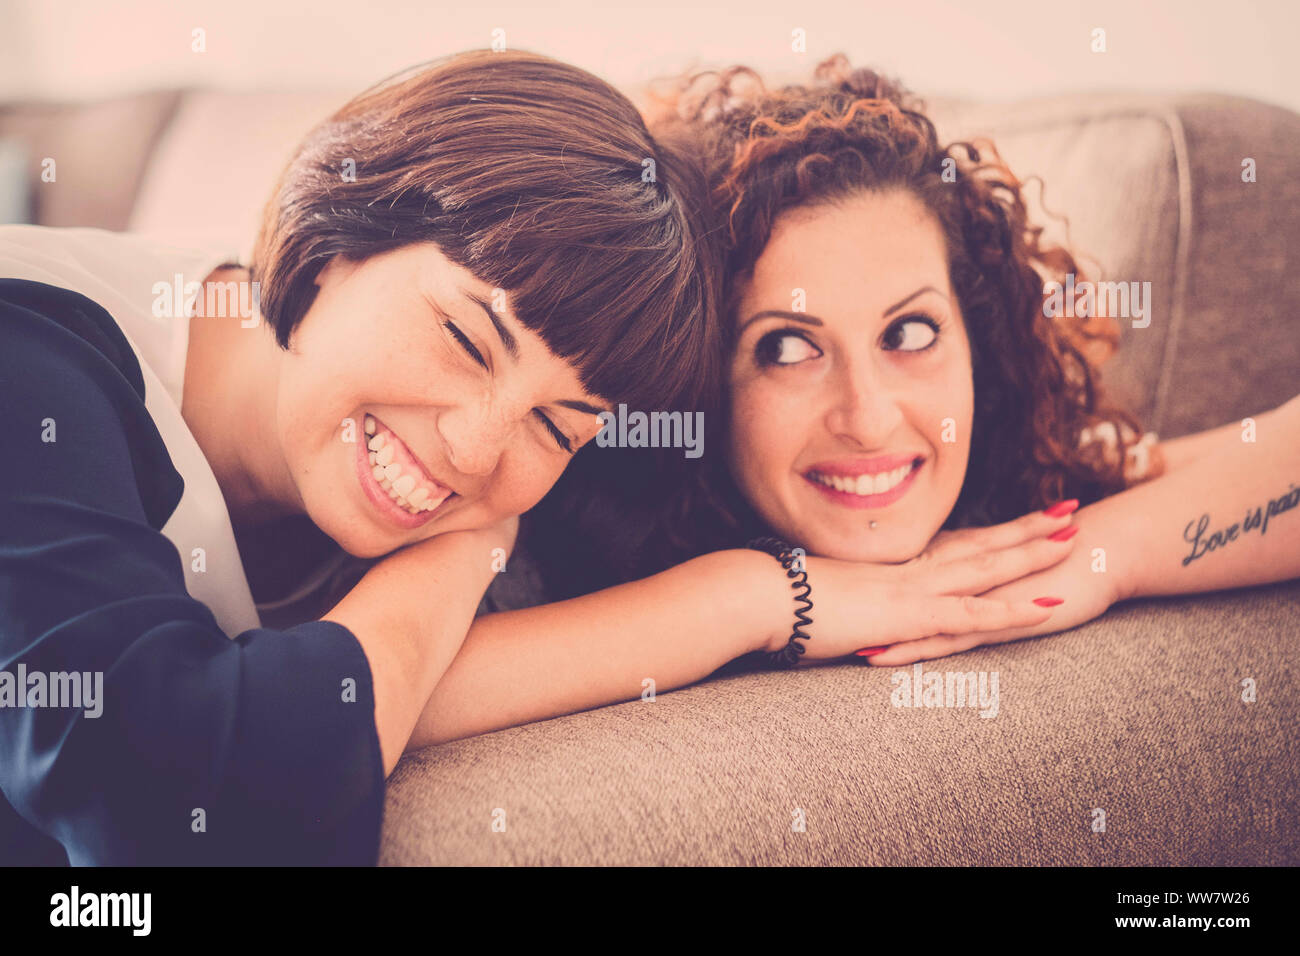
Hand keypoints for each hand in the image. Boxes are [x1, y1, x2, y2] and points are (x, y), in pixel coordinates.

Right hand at [764, 502, 1081, 660]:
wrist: (761, 594)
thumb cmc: (779, 597)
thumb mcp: (822, 594)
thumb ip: (845, 596)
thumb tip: (844, 604)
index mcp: (891, 567)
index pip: (951, 544)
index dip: (988, 531)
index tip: (1018, 517)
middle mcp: (909, 571)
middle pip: (979, 545)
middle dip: (1025, 529)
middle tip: (1068, 510)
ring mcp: (913, 589)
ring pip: (986, 569)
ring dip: (1032, 556)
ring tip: (1075, 541)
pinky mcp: (909, 615)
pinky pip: (972, 613)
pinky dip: (1010, 609)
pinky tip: (1045, 607)